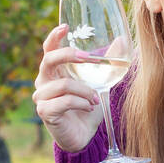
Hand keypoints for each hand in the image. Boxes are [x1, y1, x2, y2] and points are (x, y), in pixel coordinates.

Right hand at [33, 24, 105, 152]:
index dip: (54, 36)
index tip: (65, 27)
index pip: (48, 49)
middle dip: (68, 56)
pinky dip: (81, 103)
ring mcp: (42, 97)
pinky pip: (65, 102)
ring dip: (85, 91)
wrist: (84, 135)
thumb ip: (107, 62)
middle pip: (48, 60)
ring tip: (95, 99)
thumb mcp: (100, 82)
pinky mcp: (45, 112)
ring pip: (63, 85)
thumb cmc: (88, 107)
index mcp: (54, 71)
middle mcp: (44, 82)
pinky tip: (89, 107)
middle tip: (87, 57)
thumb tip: (121, 40)